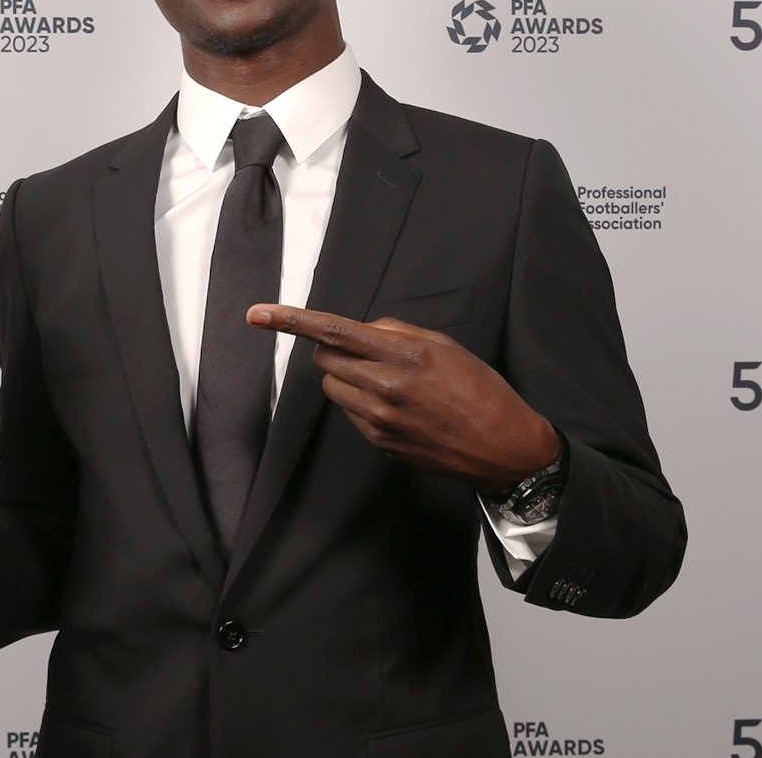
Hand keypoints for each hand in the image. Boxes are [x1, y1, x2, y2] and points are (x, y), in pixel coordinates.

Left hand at [248, 304, 560, 497]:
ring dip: (348, 377)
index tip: (258, 314)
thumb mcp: (444, 346)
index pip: (333, 331)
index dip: (290, 320)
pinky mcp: (379, 442)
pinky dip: (362, 402)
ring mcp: (379, 419)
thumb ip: (397, 333)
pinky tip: (398, 407)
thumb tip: (361, 331)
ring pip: (333, 387)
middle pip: (325, 360)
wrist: (503, 447)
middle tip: (371, 353)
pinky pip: (350, 412)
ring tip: (388, 382)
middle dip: (336, 350)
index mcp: (404, 355)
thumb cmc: (481, 391)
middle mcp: (386, 387)